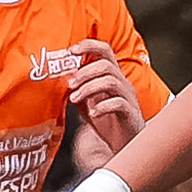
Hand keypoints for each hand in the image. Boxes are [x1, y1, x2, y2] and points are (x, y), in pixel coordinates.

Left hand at [62, 39, 139, 153]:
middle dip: (84, 71)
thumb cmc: (109, 123)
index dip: (89, 46)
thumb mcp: (88, 104)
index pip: (105, 51)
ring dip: (89, 88)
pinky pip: (118, 103)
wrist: (127, 145)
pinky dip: (102, 107)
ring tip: (75, 99)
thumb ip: (78, 91)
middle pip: (106, 64)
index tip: (71, 50)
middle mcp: (122, 83)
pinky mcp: (130, 114)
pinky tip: (93, 114)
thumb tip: (60, 81)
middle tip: (69, 84)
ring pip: (111, 81)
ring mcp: (128, 98)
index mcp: (112, 77)